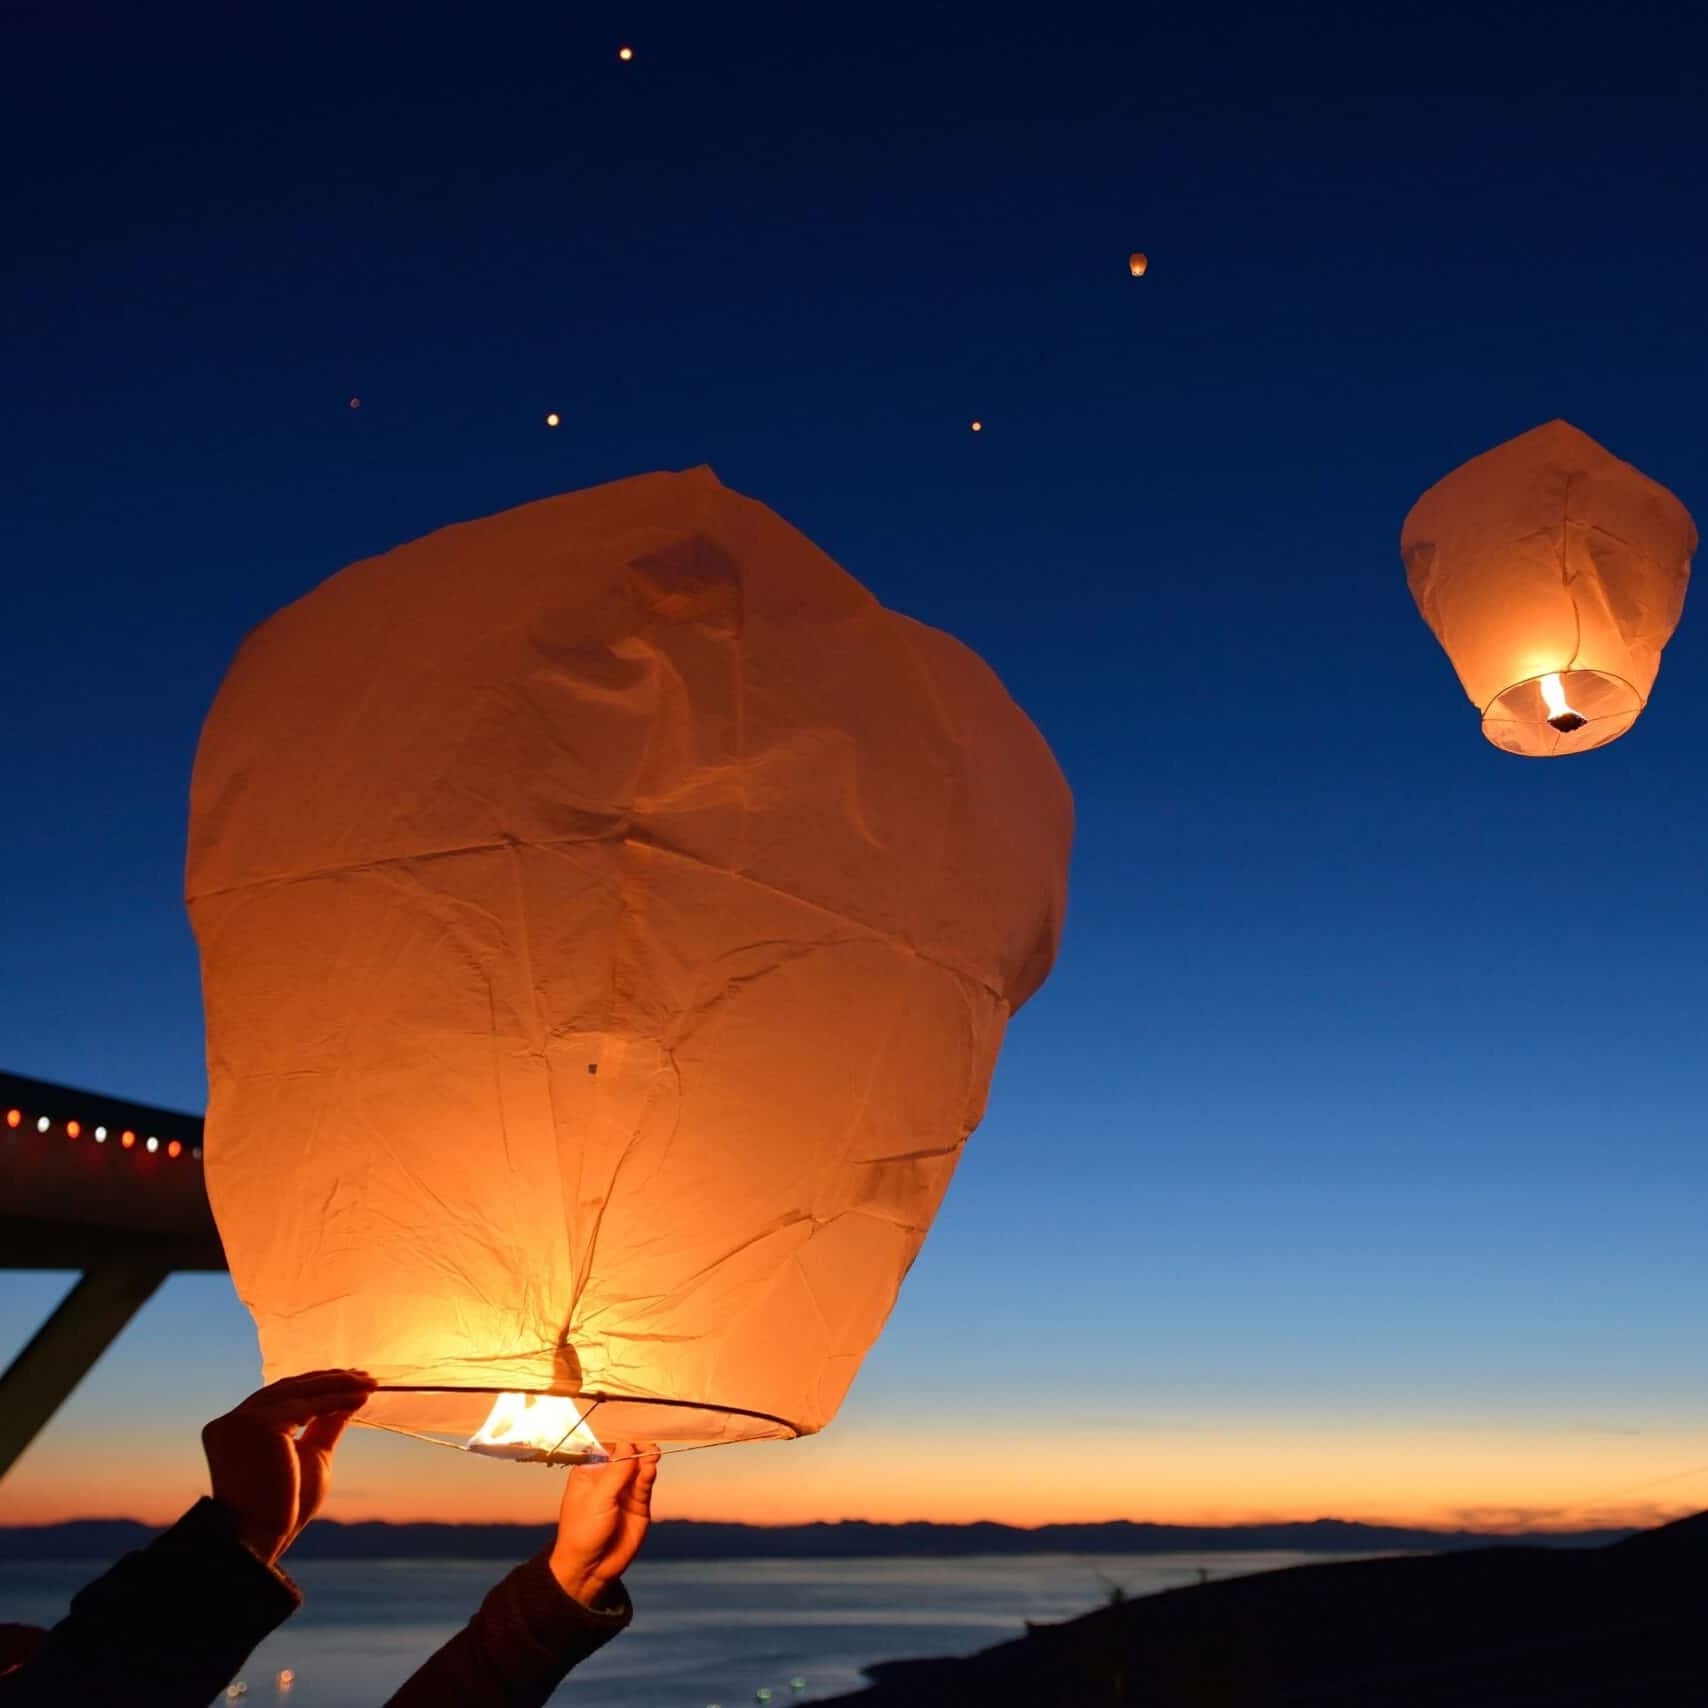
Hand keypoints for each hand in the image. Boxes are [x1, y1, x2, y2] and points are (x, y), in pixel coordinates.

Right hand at [202, 1369, 374, 1566]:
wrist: (263, 1536)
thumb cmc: (284, 1506)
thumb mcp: (309, 1454)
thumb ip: (324, 1425)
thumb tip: (347, 1398)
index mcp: (236, 1428)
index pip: (280, 1396)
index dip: (316, 1386)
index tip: (348, 1381)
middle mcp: (234, 1421)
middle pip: (290, 1388)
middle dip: (330, 1380)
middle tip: (364, 1377)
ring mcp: (243, 1420)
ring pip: (301, 1392)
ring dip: (339, 1384)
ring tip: (368, 1384)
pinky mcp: (260, 1424)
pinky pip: (308, 1405)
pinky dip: (337, 1399)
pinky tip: (359, 1398)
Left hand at [548, 1441, 658, 1608]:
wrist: (591, 1569)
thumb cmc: (582, 1533)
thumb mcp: (597, 1500)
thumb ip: (615, 1473)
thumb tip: (627, 1444)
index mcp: (589, 1473)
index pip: (608, 1449)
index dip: (621, 1442)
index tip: (632, 1437)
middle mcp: (608, 1480)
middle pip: (626, 1456)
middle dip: (637, 1450)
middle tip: (647, 1446)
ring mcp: (624, 1492)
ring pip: (638, 1469)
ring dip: (646, 1460)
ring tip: (652, 1454)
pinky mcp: (638, 1505)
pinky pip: (645, 1485)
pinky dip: (649, 1476)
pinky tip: (650, 1469)